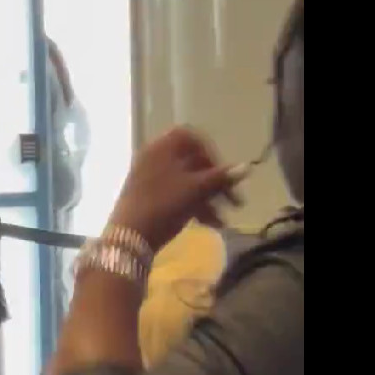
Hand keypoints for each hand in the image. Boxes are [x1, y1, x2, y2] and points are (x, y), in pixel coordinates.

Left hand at [108, 126, 243, 251]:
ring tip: (223, 221)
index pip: (191, 137)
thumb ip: (221, 178)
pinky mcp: (148, 198)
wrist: (127, 237)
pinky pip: (176, 194)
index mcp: (162, 147)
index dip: (211, 152)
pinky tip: (209, 224)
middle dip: (216, 182)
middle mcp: (154, 157)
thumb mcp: (195, 190)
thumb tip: (246, 168)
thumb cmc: (163, 205)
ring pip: (186, 181)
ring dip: (208, 198)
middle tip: (235, 201)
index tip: (224, 172)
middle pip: (192, 162)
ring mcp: (149, 178)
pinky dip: (194, 205)